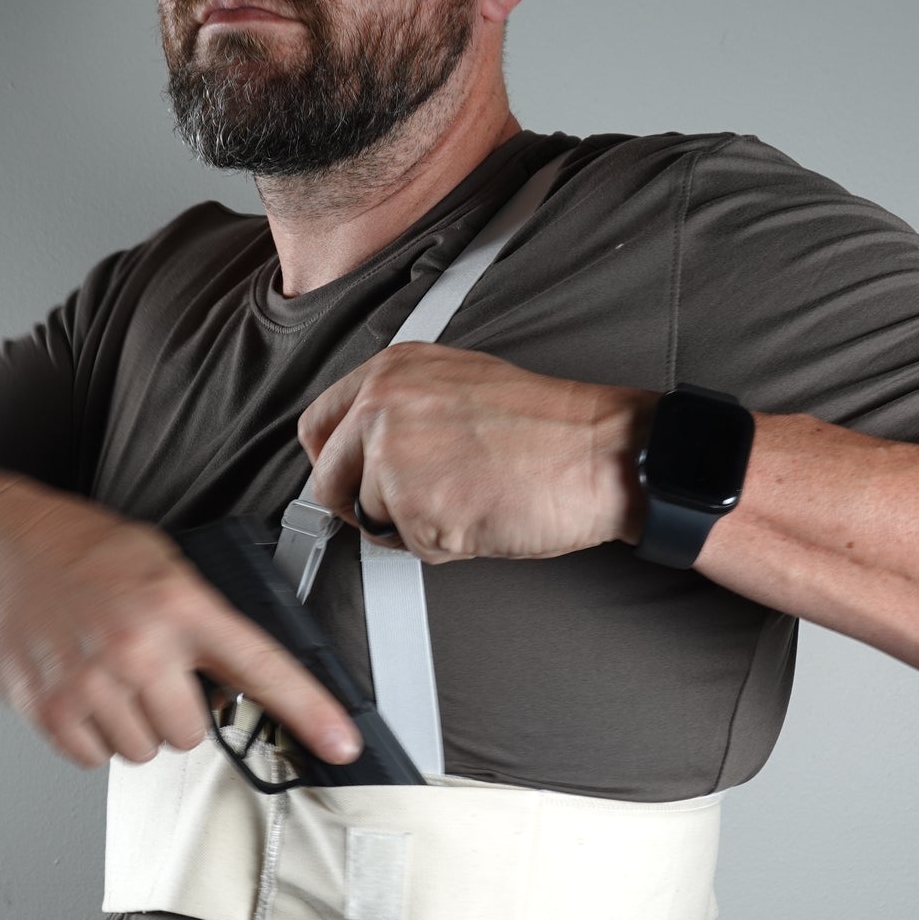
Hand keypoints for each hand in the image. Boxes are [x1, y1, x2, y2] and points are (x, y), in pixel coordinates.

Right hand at [0, 475, 361, 769]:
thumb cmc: (71, 547)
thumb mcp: (153, 559)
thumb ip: (197, 618)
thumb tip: (232, 681)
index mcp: (178, 603)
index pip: (260, 667)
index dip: (309, 711)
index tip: (343, 745)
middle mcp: (139, 645)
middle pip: (193, 732)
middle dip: (176, 711)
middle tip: (144, 670)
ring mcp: (91, 680)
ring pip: (145, 750)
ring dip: (130, 724)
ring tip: (102, 672)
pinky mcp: (46, 708)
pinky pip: (94, 758)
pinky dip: (88, 735)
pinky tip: (74, 687)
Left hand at [297, 342, 651, 561]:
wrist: (600, 452)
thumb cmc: (549, 426)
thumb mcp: (460, 381)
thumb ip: (403, 407)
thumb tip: (368, 450)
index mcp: (392, 371)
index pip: (318, 425)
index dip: (332, 464)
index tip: (347, 480)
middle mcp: (382, 407)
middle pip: (329, 481)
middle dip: (362, 507)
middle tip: (409, 509)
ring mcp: (394, 457)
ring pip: (371, 519)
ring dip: (412, 526)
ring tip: (468, 499)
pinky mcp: (415, 508)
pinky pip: (409, 547)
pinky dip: (442, 545)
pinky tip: (480, 515)